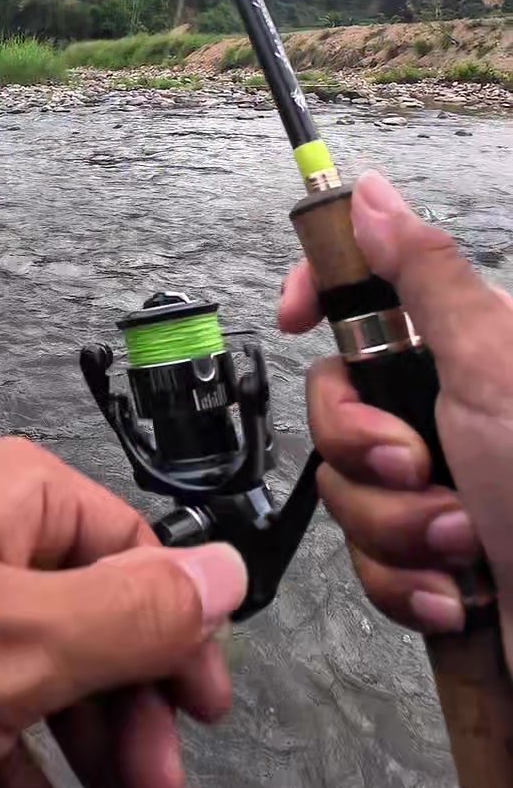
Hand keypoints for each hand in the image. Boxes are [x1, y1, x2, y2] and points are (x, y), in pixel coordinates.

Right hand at [280, 171, 512, 666]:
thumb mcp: (493, 362)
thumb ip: (425, 275)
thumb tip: (370, 193)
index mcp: (465, 352)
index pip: (366, 295)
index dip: (320, 295)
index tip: (294, 317)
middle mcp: (450, 413)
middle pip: (334, 406)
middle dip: (366, 455)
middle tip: (420, 468)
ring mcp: (440, 488)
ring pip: (347, 493)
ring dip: (399, 530)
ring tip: (463, 548)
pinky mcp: (433, 560)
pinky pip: (369, 562)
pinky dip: (410, 584)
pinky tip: (458, 594)